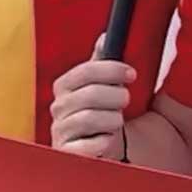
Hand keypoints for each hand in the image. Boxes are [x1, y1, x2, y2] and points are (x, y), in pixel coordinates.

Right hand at [50, 39, 135, 159]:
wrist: (106, 148)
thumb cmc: (105, 111)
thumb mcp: (105, 85)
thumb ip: (103, 62)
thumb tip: (105, 36)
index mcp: (66, 86)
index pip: (85, 71)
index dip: (111, 70)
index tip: (132, 74)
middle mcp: (59, 108)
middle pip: (89, 94)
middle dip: (116, 97)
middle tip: (126, 101)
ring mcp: (60, 132)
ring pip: (89, 119)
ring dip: (113, 120)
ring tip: (117, 122)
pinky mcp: (67, 155)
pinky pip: (86, 147)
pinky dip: (103, 142)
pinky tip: (108, 140)